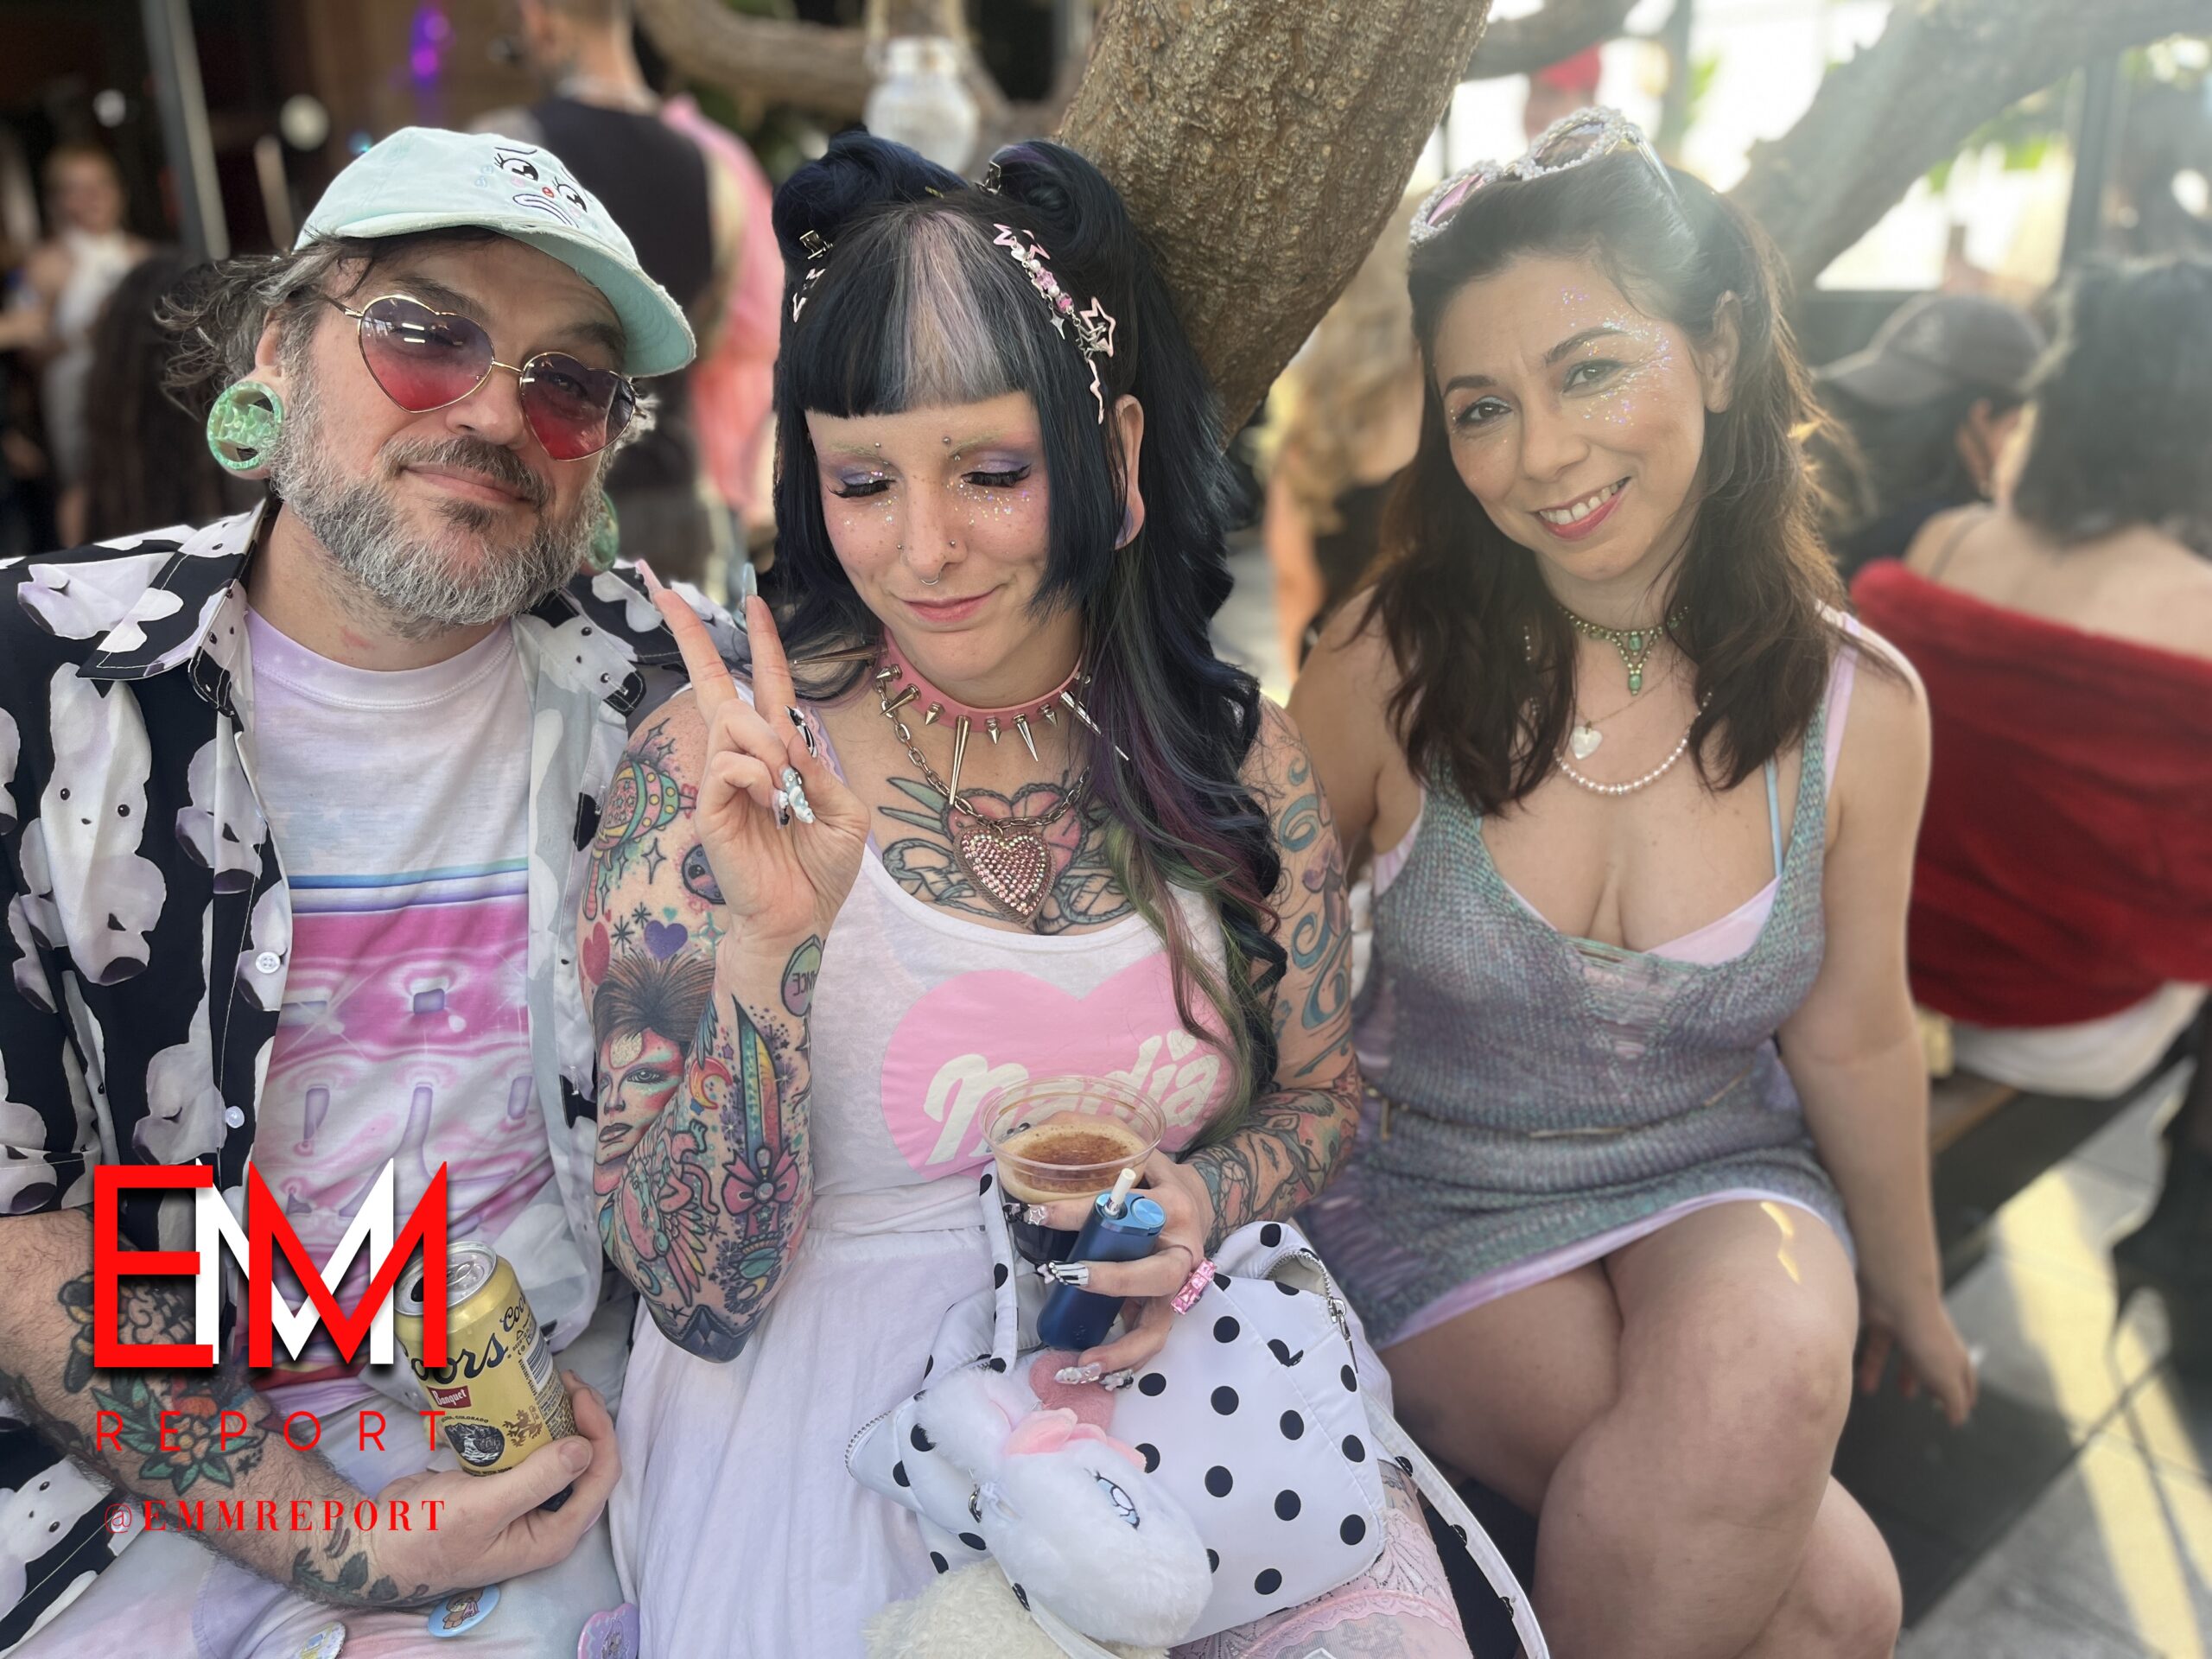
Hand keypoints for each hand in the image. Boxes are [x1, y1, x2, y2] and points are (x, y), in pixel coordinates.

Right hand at [366, 1374, 619, 1598]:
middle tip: (567, 1382)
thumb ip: (536, 1481)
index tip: (578, 1395)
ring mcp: (527, 1505)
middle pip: (589, 1464)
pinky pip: (535, 1454)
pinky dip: (537, 1428)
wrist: (379, 1542)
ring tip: (553, 1384)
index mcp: (553, 1535)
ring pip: (564, 1456)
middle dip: (586, 1420)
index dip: (600, 1432)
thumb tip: (583, 1448)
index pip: (601, 1478)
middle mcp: (548, 1521)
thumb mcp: (482, 1509)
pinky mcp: (506, 1489)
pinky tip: (528, 1403)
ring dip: (564, 1420)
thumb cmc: (427, 1535)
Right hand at [640, 571, 866, 953]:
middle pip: (714, 686)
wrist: (801, 919)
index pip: (765, 687)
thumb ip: (819, 768)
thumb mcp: (844, 811)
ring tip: (784, 788)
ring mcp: (722, 781)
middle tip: (665, 590)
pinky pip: (729, 763)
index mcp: (780, 755)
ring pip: (733, 721)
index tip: (751, 602)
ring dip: (768, 744)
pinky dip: (758, 775)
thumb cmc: (822, 870)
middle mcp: (745, 759)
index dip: (760, 644)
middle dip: (692, 635)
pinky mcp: (709, 806)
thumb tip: (786, 734)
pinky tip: (770, 803)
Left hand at [1035, 1151, 1217, 1375]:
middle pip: (1156, 1276)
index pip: (1128, 1210)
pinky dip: (1121, 1360)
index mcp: (1174, 1206)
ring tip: (1080, 1360)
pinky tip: (1088, 1369)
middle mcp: (1183, 1252)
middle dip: (1112, 1280)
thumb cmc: (1158, 1182)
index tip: (1037, 1212)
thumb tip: (1049, 1125)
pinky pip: (1147, 1342)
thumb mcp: (1141, 1156)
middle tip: (1065, 1274)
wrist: (1199, 1206)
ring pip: (1157, 1327)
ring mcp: (1177, 1289)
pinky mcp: (1165, 1312)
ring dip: (1120, 1348)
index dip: (1079, 1211)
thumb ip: (1105, 1141)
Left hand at [1858, 1284, 1975, 1426]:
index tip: (1967, 1405)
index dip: (1967, 1392)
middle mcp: (1932, 1341)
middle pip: (1938, 1364)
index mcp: (1953, 1354)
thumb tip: (1958, 1420)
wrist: (1896, 1297)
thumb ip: (1953, 1400)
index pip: (1965, 1376)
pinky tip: (1864, 1386)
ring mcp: (1907, 1332)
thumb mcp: (1945, 1377)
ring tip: (1905, 1395)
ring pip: (1909, 1357)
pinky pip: (1878, 1350)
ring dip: (1907, 1377)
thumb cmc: (1926, 1338)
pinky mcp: (1882, 1324)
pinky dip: (1871, 1368)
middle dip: (1937, 1383)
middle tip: (1935, 1399)